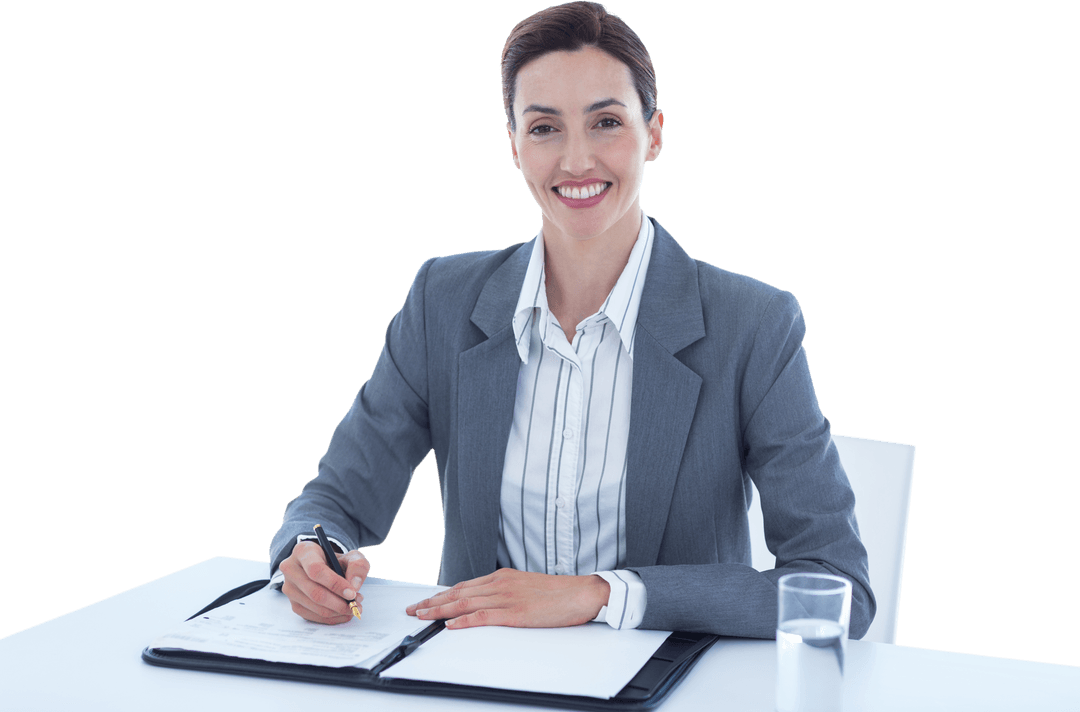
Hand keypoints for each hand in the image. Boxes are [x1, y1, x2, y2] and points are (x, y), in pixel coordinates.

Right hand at [280, 541, 370, 623]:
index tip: (352, 593)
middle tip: (356, 604)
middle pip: (314, 592)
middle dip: (339, 602)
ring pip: (314, 606)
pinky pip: (313, 616)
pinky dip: (331, 618)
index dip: (335, 584)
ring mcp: (289, 588)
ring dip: (337, 611)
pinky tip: (343, 612)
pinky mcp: (293, 603)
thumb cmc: (336, 561)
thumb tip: (354, 586)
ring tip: (352, 606)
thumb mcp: (351, 556)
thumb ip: (357, 566)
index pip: (316, 570)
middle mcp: (291, 569)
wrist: (324, 568)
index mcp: (303, 551)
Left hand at [405, 569, 609, 629]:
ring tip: (423, 617)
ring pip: (465, 602)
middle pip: (458, 592)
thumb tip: (486, 603)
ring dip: (441, 611)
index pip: (463, 585)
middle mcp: (501, 583)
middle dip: (433, 602)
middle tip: (414, 610)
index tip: (426, 601)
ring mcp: (508, 597)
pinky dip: (465, 620)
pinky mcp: (517, 612)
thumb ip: (505, 593)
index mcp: (503, 577)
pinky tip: (452, 625)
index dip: (441, 594)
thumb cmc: (558, 593)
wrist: (582, 593)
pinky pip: (484, 616)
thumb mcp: (525, 588)